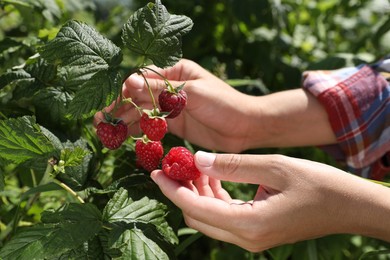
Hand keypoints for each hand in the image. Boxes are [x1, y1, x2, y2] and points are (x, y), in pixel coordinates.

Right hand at [94, 59, 335, 150]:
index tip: (111, 105)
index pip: (143, 79)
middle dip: (120, 108)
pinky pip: (153, 126)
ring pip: (144, 112)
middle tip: (101, 121)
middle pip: (139, 97)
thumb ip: (162, 91)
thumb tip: (129, 82)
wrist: (245, 127)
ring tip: (107, 131)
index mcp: (176, 72)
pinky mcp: (176, 124)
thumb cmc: (223, 103)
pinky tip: (125, 137)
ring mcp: (173, 107)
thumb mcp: (193, 93)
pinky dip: (140, 131)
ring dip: (126, 121)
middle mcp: (171, 88)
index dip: (125, 92)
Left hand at [151, 152, 389, 251]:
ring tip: (194, 166)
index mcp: (249, 224)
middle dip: (181, 191)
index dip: (172, 190)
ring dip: (197, 194)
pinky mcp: (256, 232)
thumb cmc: (317, 184)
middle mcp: (247, 238)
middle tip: (174, 165)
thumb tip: (198, 159)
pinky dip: (213, 198)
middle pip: (198, 217)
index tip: (155, 172)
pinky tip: (212, 177)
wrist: (346, 206)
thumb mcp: (274, 166)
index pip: (195, 209)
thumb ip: (232, 164)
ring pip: (209, 218)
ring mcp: (252, 238)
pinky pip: (224, 217)